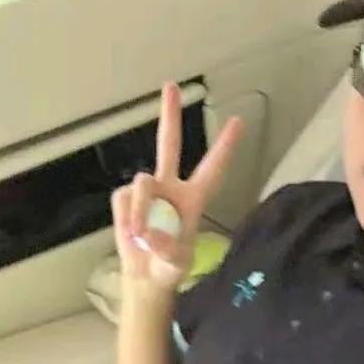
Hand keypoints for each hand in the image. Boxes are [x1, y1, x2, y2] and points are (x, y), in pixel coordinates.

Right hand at [112, 84, 242, 291]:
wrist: (144, 277)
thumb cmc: (169, 267)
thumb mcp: (176, 264)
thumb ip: (167, 250)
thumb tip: (149, 231)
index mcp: (194, 199)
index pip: (212, 168)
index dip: (224, 146)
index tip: (239, 122)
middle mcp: (170, 188)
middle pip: (169, 144)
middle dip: (170, 115)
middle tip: (171, 86)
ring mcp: (146, 192)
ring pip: (142, 182)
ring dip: (141, 211)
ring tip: (142, 237)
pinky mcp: (125, 199)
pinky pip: (125, 201)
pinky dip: (128, 219)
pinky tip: (132, 234)